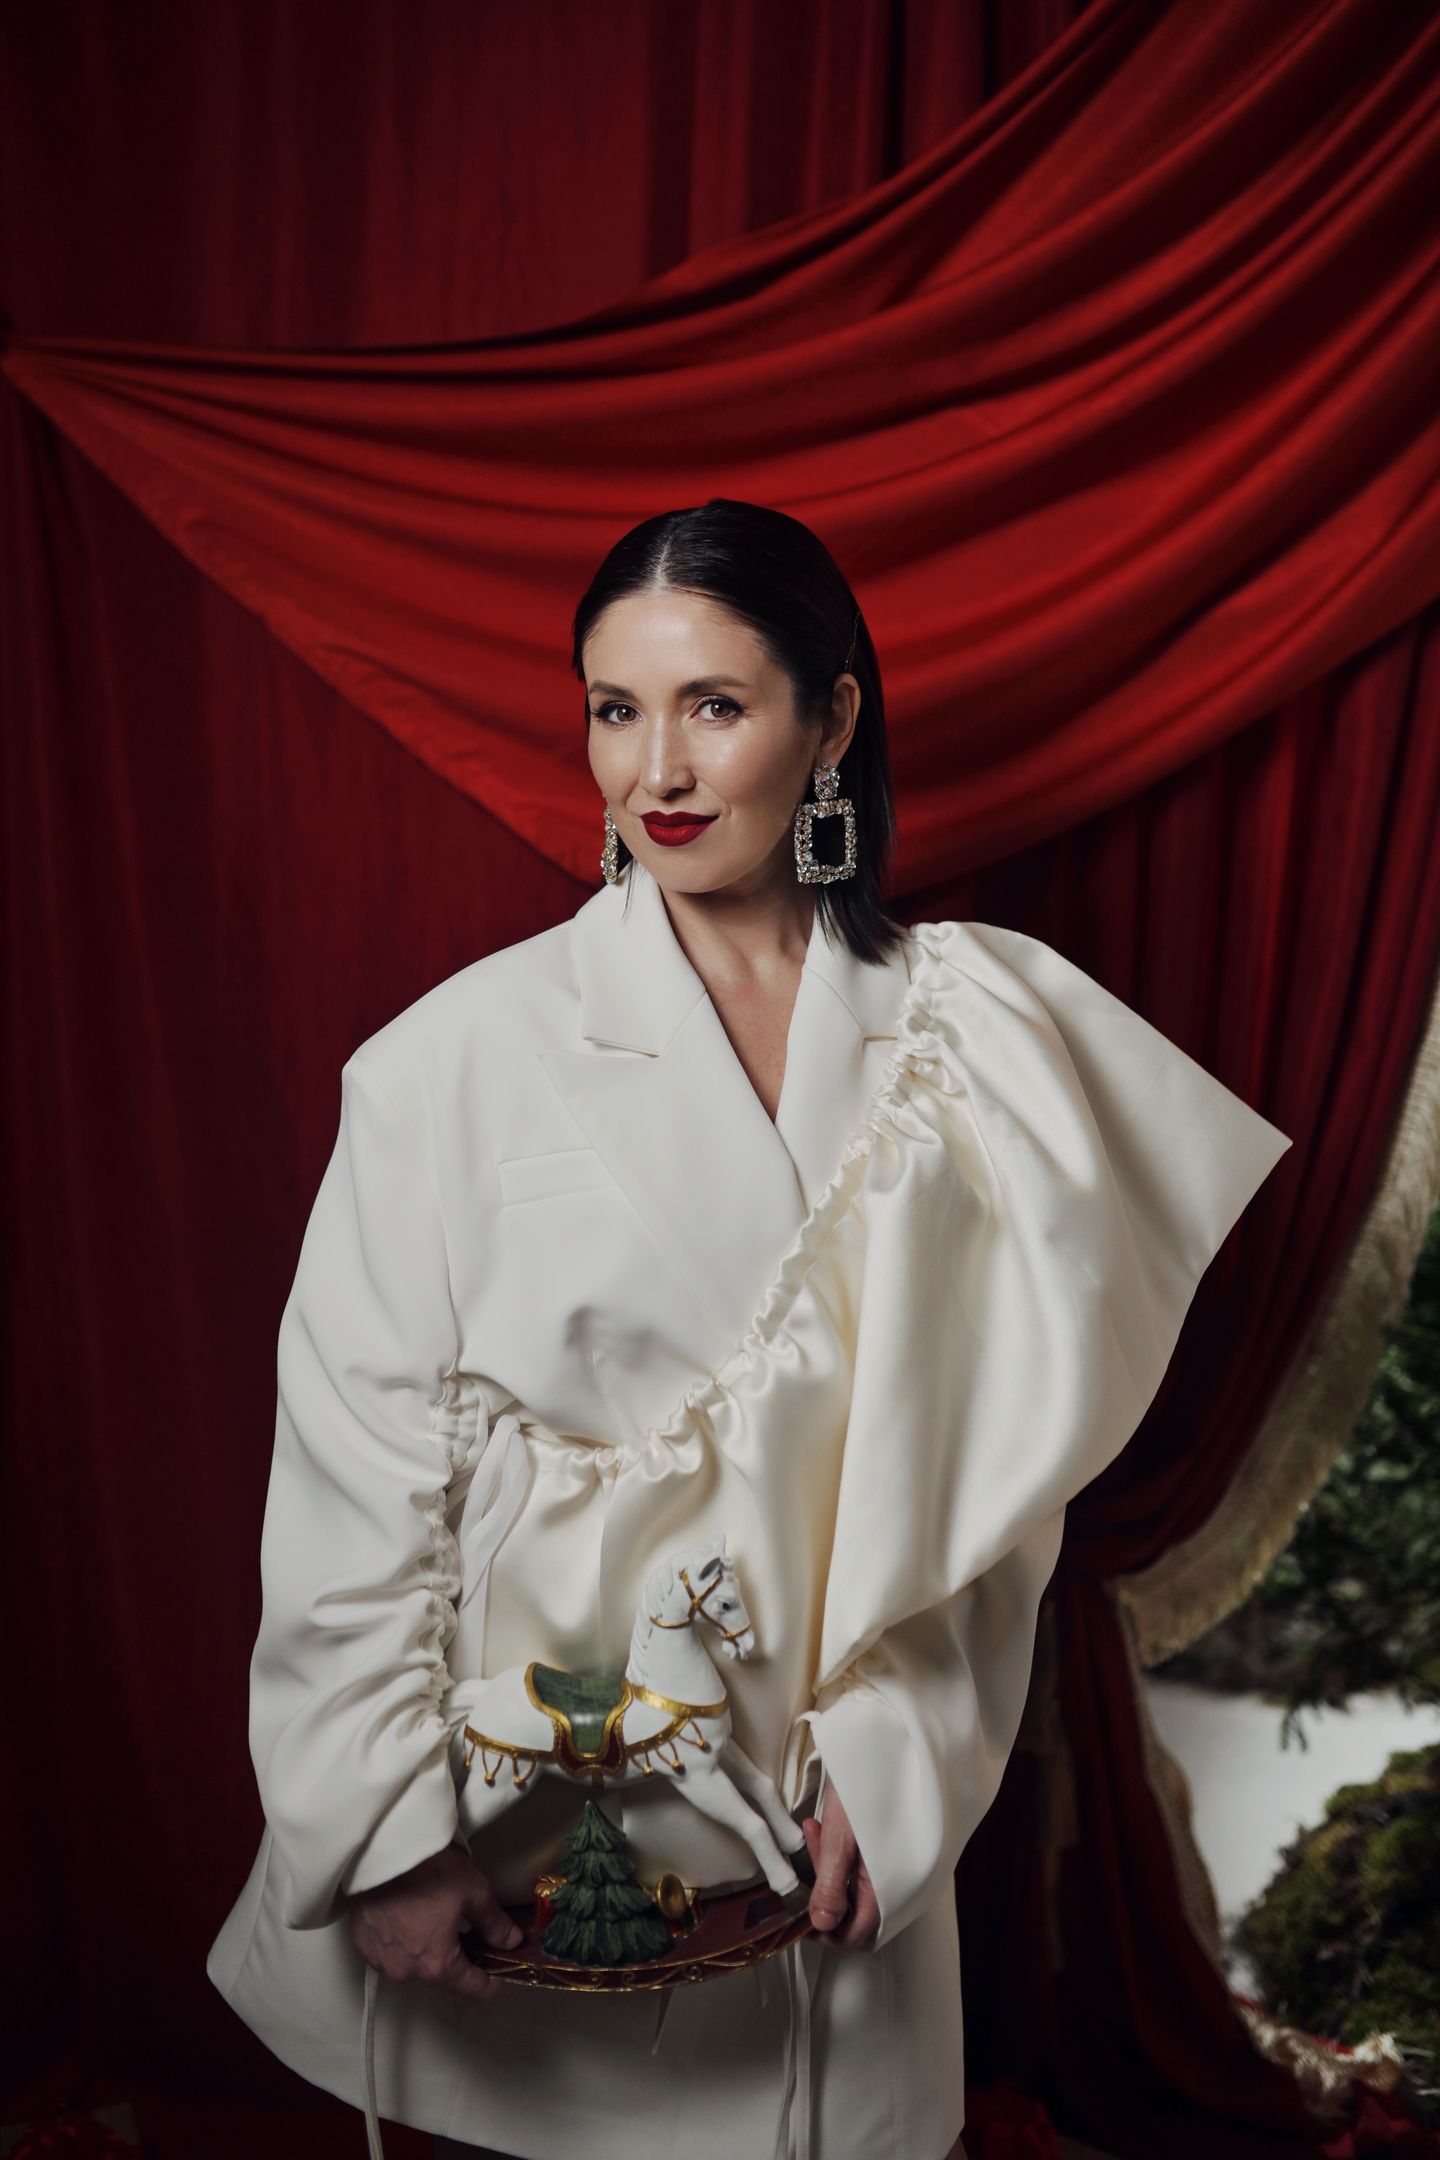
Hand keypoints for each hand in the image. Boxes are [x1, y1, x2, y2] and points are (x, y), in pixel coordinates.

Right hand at [346, 1840, 521, 2001]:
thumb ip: (495, 1923)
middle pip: (443, 1977)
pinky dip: (403, 1942)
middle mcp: (407, 1973)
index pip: (473, 1991)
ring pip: (415, 1966)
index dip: (492, 1981)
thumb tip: (511, 1942)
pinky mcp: (363, 1946)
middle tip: (467, 1929)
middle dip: (458, 1959)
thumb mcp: (473, 1891)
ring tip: (433, 1918)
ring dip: (427, 1950)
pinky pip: (391, 1954)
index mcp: (437, 1965)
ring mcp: (382, 1962)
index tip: (499, 1967)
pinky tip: (407, 1916)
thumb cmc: (427, 1869)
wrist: (378, 1850)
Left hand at [802, 1779, 879, 1951]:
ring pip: (854, 1893)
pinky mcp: (887, 1854)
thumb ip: (831, 1884)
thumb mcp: (842, 1837)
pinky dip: (839, 1860)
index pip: (853, 1937)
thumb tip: (820, 1924)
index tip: (799, 1914)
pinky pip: (860, 1872)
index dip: (823, 1932)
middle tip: (804, 1872)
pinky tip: (824, 1832)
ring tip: (813, 1837)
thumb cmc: (866, 1788)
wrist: (887, 1749)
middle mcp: (895, 1887)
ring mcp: (894, 1870)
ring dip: (828, 1874)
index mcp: (886, 1890)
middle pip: (853, 1917)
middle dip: (823, 1897)